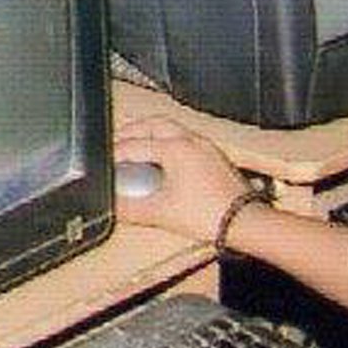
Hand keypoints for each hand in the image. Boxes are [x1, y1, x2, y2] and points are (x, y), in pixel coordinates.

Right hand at [113, 111, 249, 247]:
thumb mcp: (160, 213)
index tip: (103, 160)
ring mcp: (206, 147)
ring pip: (172, 129)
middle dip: (132, 131)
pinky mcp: (215, 157)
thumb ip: (131, 209)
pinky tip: (164, 160)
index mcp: (175, 148)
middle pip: (154, 124)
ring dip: (151, 134)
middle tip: (116, 142)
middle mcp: (192, 141)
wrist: (244, 223)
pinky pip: (186, 140)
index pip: (135, 144)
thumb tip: (112, 206)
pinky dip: (168, 143)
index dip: (115, 153)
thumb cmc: (209, 215)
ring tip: (137, 148)